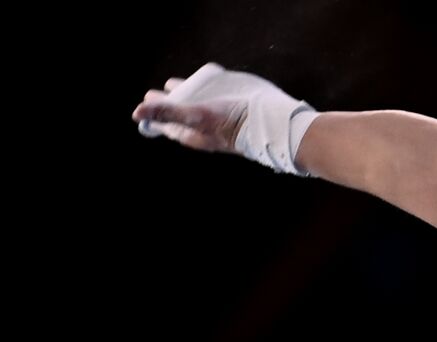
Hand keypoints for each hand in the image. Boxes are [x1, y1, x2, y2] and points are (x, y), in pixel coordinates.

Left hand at [131, 64, 247, 153]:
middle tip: (153, 95)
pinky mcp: (229, 107)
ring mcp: (216, 117)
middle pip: (177, 113)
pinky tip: (202, 83)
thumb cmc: (232, 122)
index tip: (147, 101)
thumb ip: (169, 113)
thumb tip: (137, 113)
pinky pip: (211, 99)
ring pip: (194, 105)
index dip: (153, 113)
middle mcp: (201, 126)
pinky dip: (202, 91)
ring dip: (184, 95)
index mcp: (190, 132)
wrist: (269, 121)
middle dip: (166, 104)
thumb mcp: (197, 116)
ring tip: (174, 85)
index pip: (164, 123)